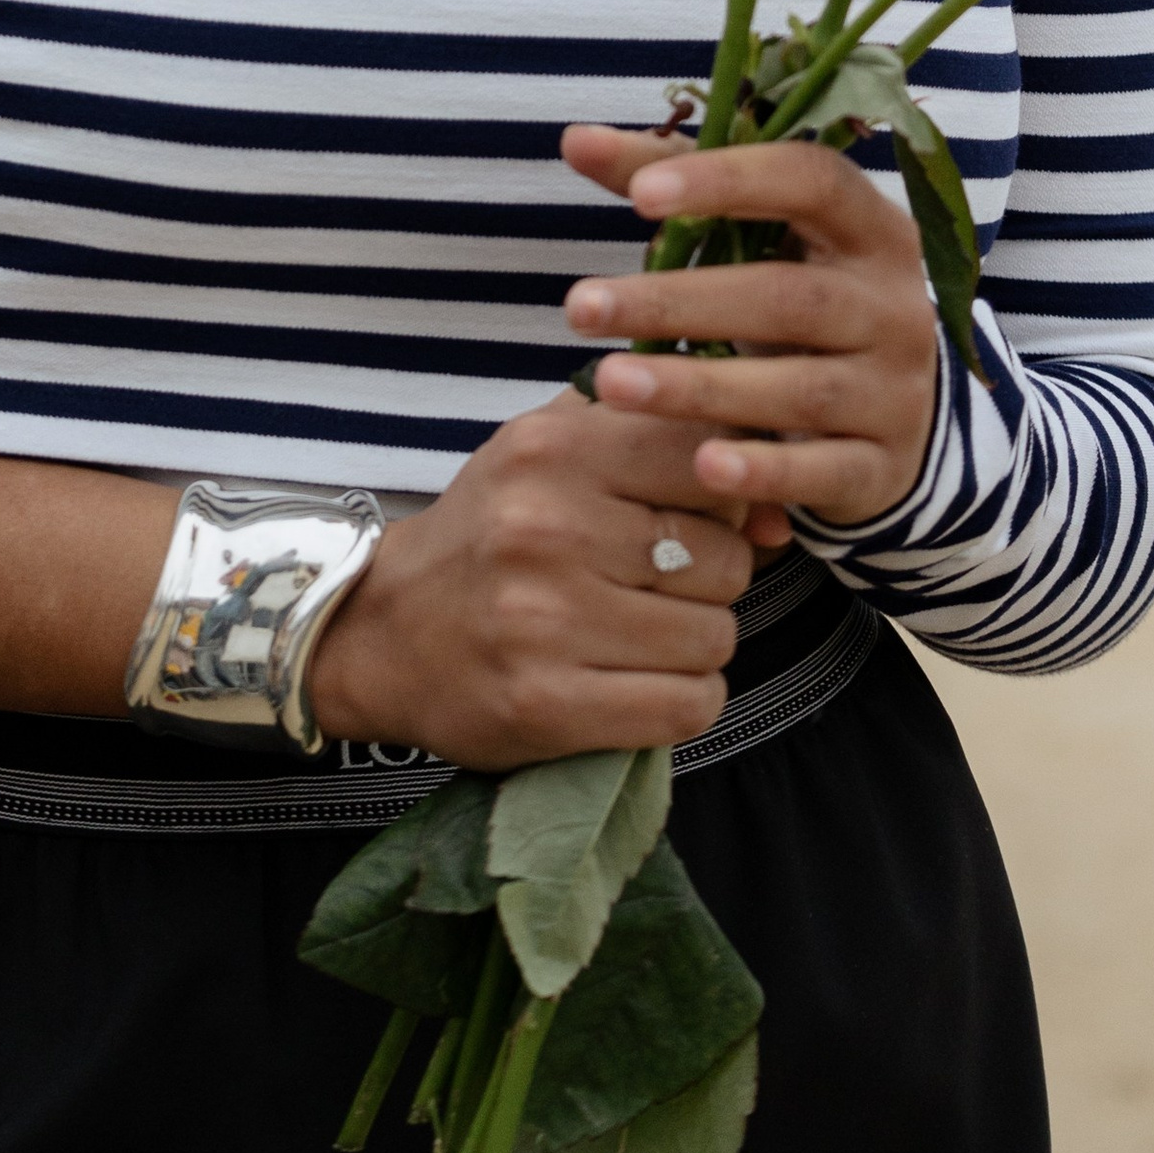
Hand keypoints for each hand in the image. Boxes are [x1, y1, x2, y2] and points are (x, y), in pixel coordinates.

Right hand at [308, 393, 757, 770]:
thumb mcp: (550, 451)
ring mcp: (545, 621)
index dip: (723, 496)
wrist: (384, 633)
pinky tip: (641, 684)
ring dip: (695, 645)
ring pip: (715, 637)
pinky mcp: (546, 704)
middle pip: (723, 559)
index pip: (708, 460)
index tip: (692, 516)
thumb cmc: (490, 535)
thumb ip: (656, 446)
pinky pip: (686, 706)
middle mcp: (547, 529)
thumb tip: (770, 513)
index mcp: (551, 451)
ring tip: (641, 636)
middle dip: (709, 580)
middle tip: (657, 587)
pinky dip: (683, 701)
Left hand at [559, 127, 942, 530]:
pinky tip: (703, 468)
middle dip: (678, 303)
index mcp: (870, 228)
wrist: (893, 409)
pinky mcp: (882, 467)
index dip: (728, 181)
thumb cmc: (798, 294)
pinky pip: (825, 471)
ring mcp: (895, 391)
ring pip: (798, 389)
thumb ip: (667, 179)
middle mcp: (895, 306)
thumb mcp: (755, 236)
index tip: (640, 198)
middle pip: (786, 297)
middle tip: (581, 308)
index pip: (811, 182)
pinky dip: (766, 471)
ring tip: (608, 383)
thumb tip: (575, 139)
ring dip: (699, 387)